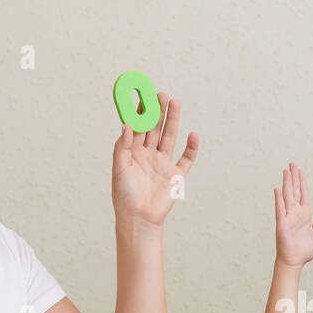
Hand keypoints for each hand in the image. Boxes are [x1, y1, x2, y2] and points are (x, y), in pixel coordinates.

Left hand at [112, 92, 199, 226]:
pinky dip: (192, 148)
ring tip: (175, 103)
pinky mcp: (176, 175)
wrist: (139, 218)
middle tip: (161, 94)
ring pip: (170, 137)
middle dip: (158, 111)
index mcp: (133, 151)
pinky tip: (193, 135)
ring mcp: (164, 163)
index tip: (143, 96)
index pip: (138, 126)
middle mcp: (149, 154)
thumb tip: (127, 125)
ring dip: (173, 121)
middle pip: (155, 128)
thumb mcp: (119, 168)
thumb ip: (122, 146)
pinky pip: (187, 159)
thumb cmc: (124, 195)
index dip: (141, 111)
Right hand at [273, 162, 312, 267]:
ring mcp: (288, 217)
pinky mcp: (282, 224)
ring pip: (287, 196)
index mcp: (304, 214)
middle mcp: (295, 213)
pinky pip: (280, 209)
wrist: (295, 261)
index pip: (303, 194)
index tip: (299, 170)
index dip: (301, 182)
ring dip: (287, 183)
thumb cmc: (304, 251)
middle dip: (293, 177)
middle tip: (292, 164)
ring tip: (286, 171)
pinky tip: (277, 189)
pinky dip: (279, 199)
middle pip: (294, 191)